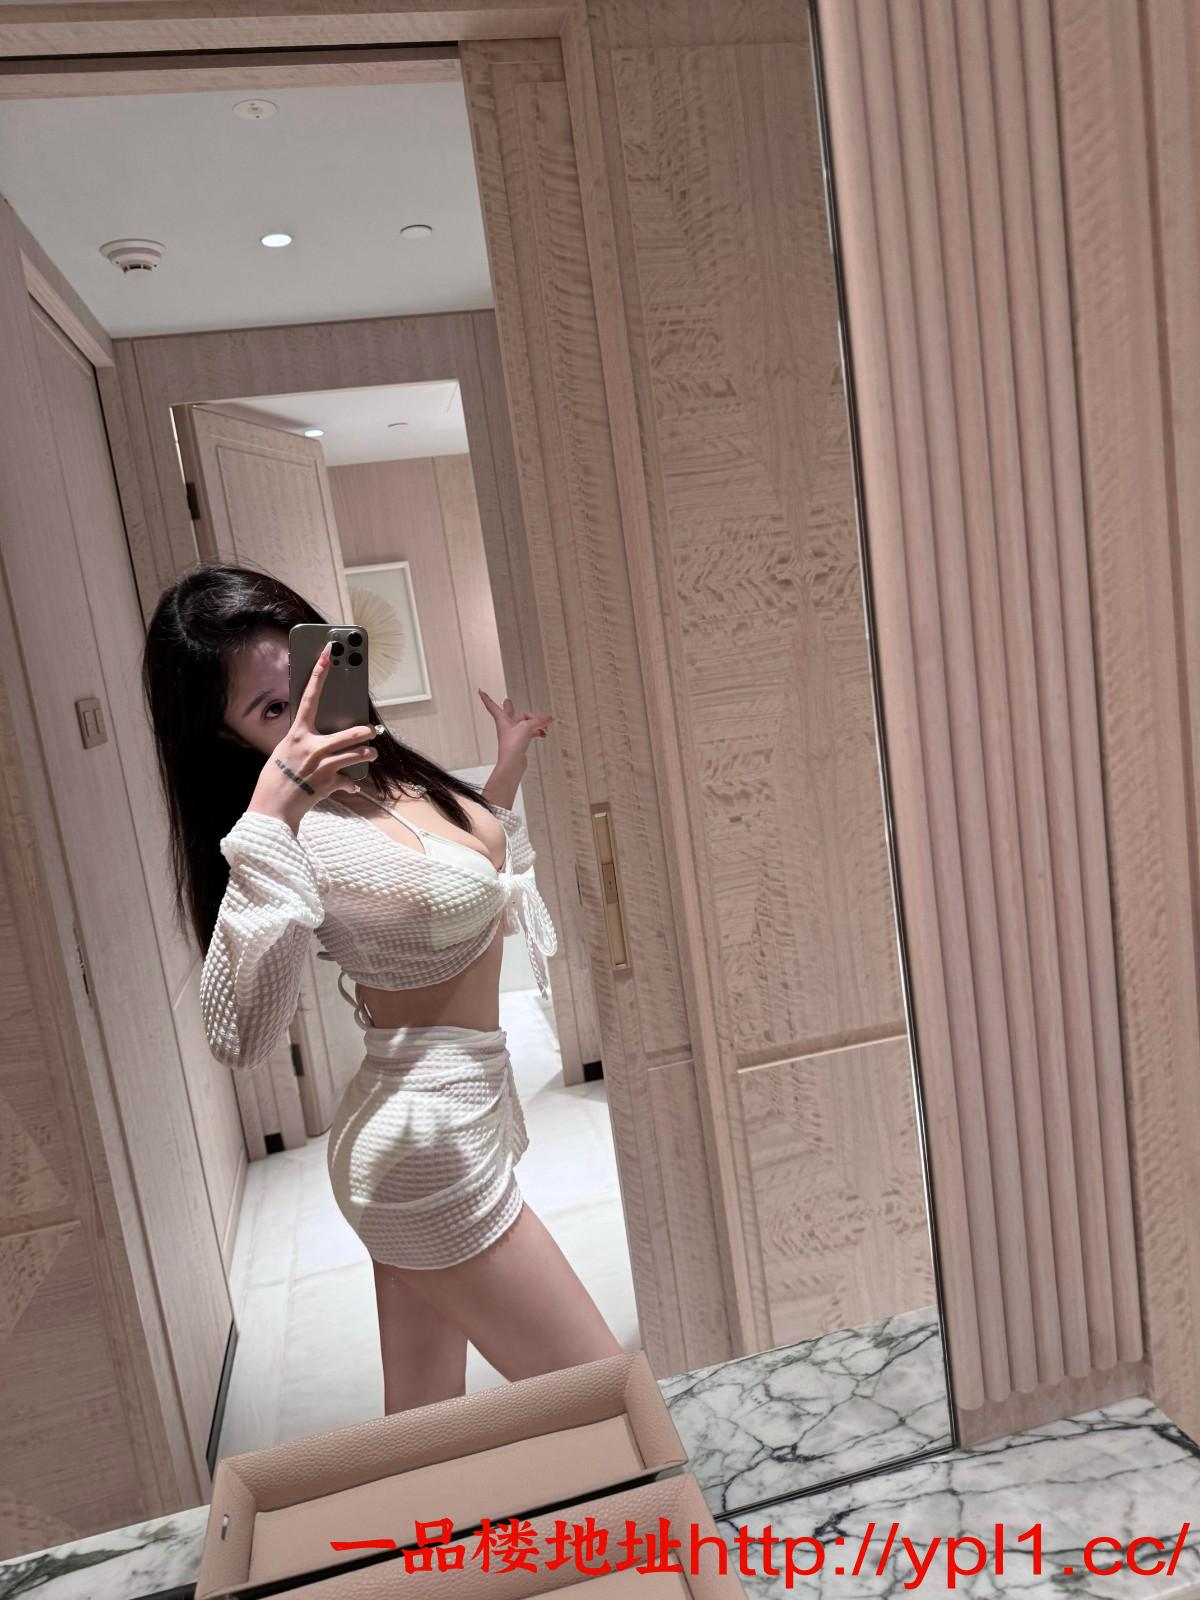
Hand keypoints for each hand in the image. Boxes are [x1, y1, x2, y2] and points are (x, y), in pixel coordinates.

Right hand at [247, 642, 380, 832]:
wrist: (272, 809)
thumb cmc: (275, 780)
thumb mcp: (284, 753)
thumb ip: (302, 743)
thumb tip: (319, 739)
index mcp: (297, 735)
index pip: (310, 697)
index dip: (319, 673)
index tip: (328, 653)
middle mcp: (311, 748)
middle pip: (348, 734)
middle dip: (364, 733)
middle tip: (373, 731)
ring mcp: (322, 766)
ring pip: (355, 755)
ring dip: (366, 755)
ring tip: (371, 754)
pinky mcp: (329, 784)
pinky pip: (348, 781)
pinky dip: (350, 784)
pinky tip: (352, 786)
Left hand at [478, 689, 553, 759]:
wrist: (512, 763)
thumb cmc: (512, 745)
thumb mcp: (527, 727)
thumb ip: (539, 721)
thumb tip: (548, 719)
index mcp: (502, 718)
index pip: (492, 705)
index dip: (486, 698)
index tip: (480, 691)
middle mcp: (507, 725)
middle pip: (511, 712)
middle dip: (511, 707)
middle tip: (507, 701)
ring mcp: (513, 733)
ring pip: (524, 723)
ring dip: (534, 723)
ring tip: (544, 725)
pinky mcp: (520, 741)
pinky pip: (529, 732)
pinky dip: (537, 731)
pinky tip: (543, 733)